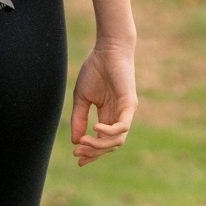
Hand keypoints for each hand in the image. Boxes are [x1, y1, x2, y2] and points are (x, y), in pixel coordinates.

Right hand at [70, 40, 137, 166]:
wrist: (108, 49)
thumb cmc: (96, 69)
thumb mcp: (82, 97)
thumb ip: (78, 118)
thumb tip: (75, 141)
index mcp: (107, 115)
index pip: (102, 141)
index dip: (90, 152)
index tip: (76, 157)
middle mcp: (118, 117)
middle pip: (109, 145)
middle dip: (93, 152)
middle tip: (78, 152)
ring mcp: (125, 112)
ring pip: (117, 140)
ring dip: (99, 145)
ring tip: (84, 142)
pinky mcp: (130, 104)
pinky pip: (123, 126)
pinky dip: (110, 132)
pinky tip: (95, 128)